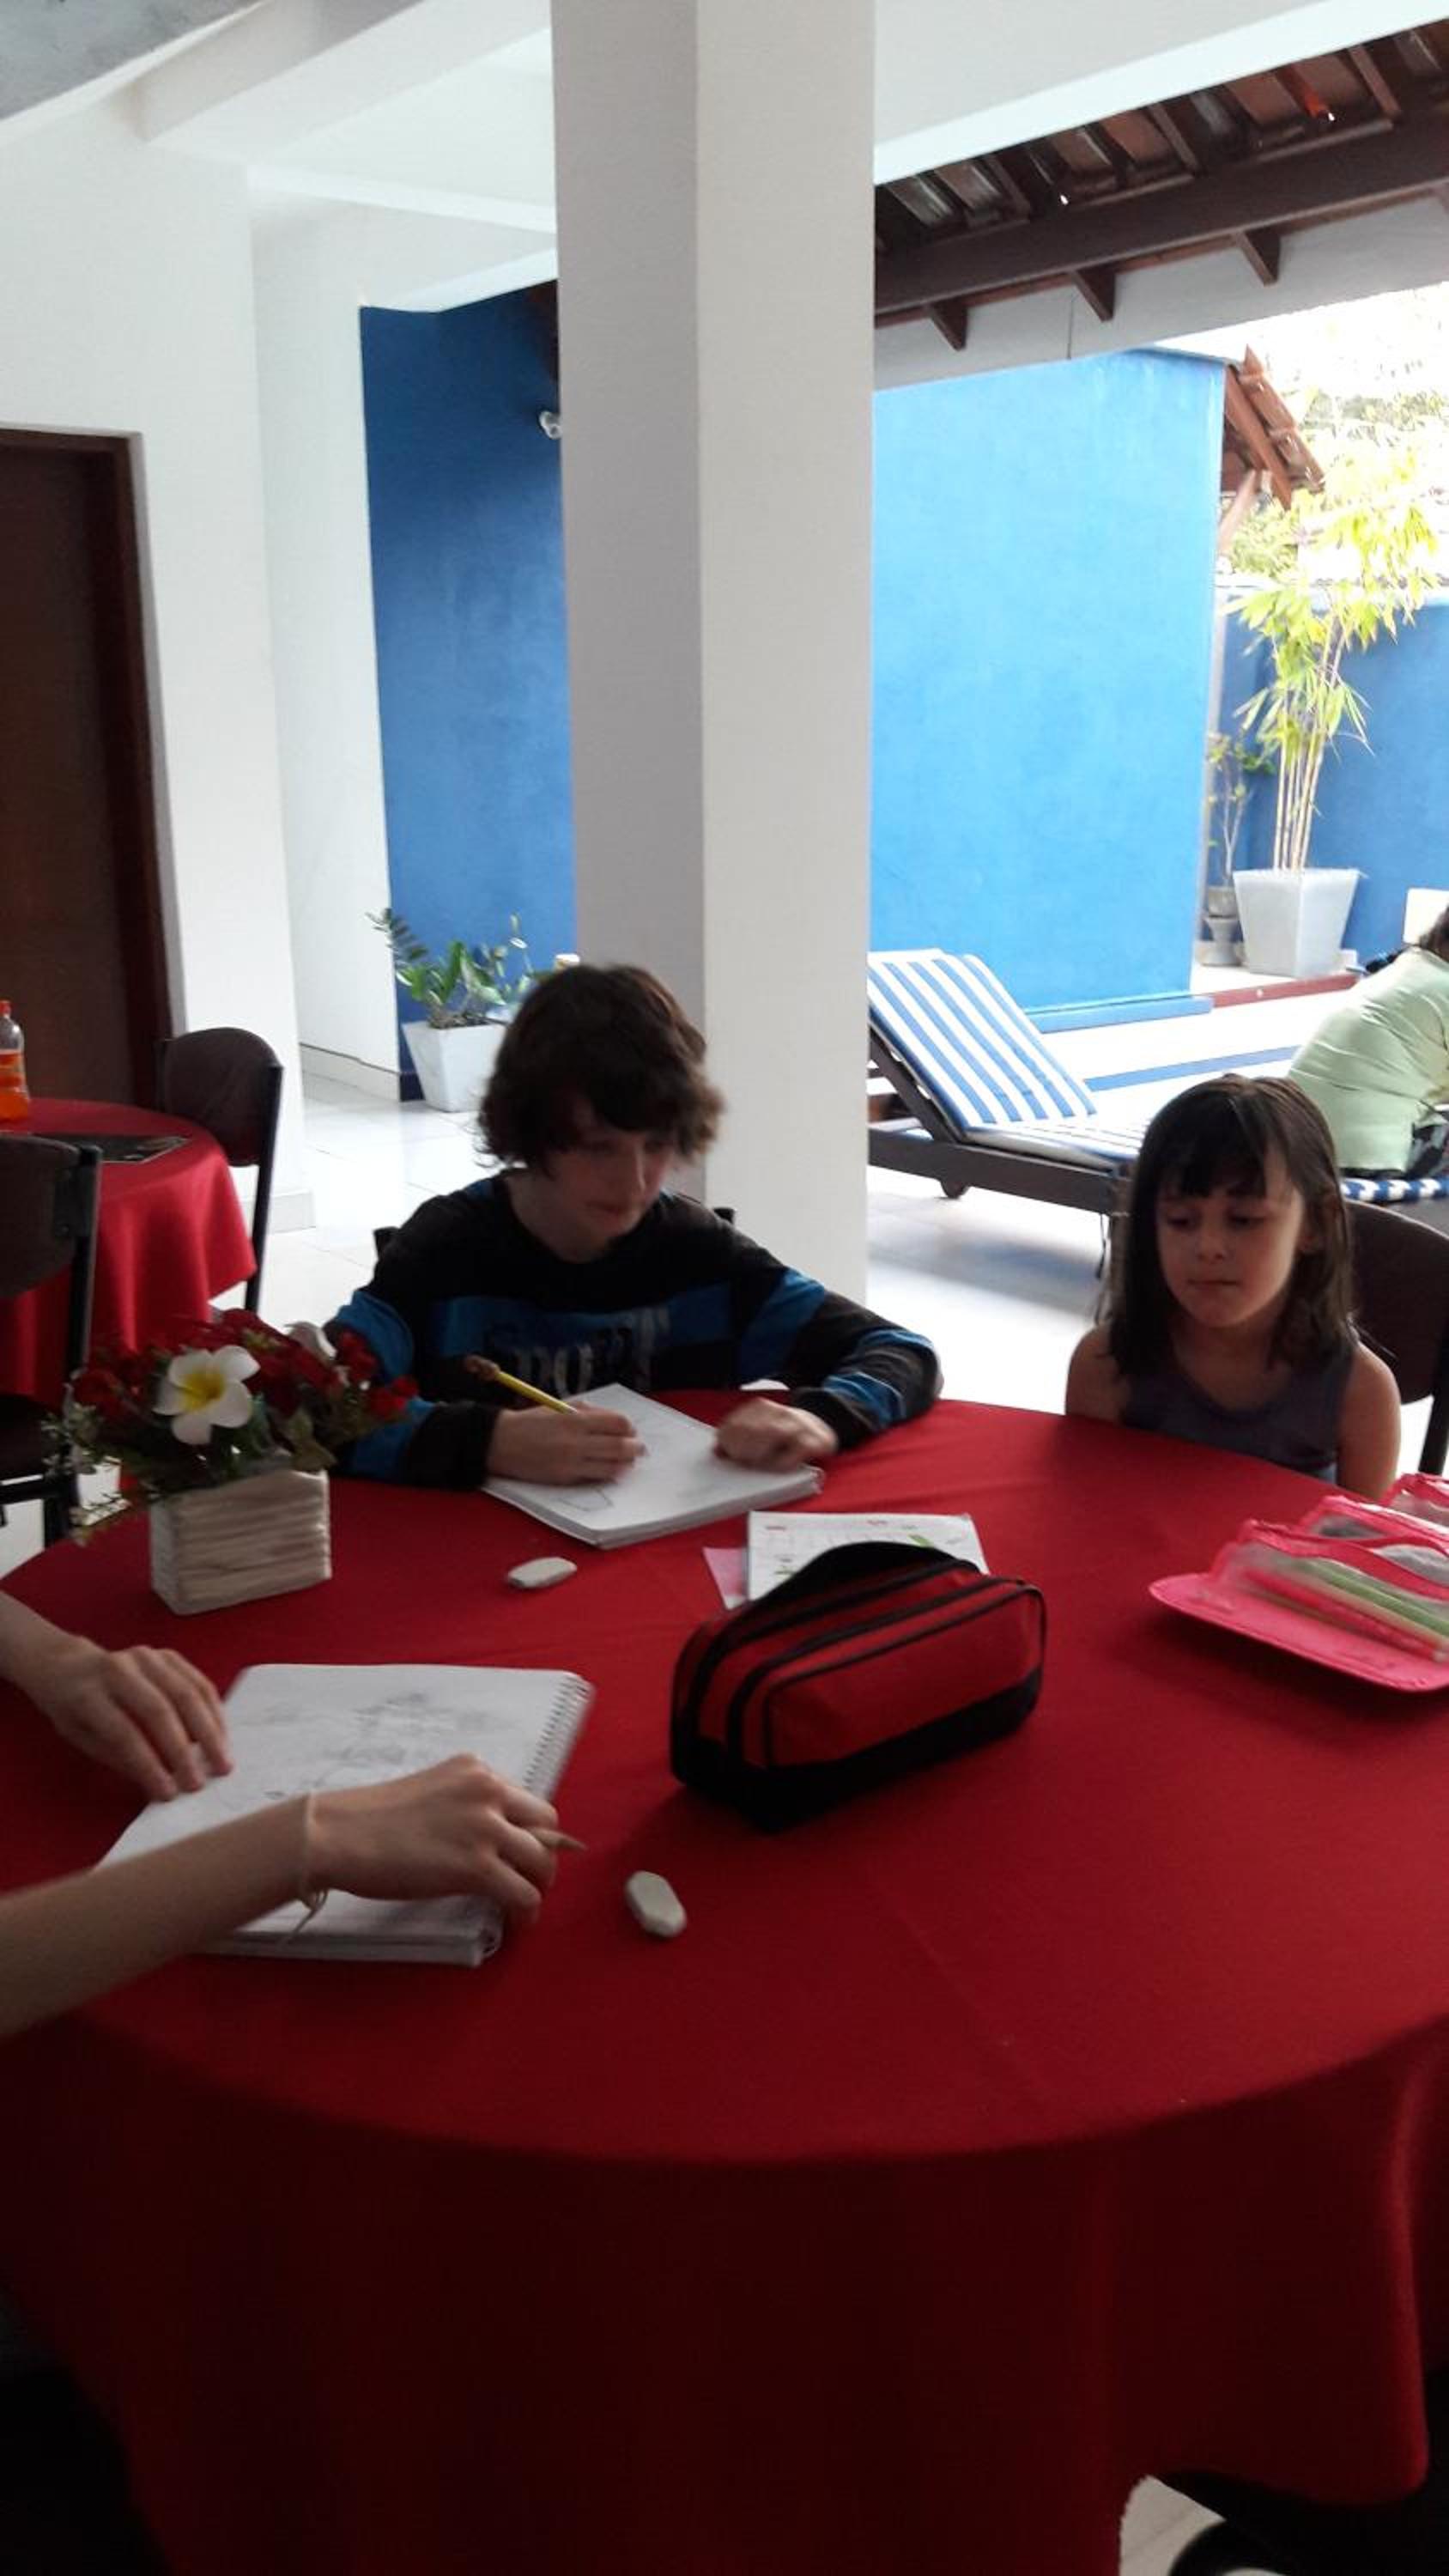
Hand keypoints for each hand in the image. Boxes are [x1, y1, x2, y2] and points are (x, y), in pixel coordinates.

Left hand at [35, 1638, 230, 1801]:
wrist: (70, 1666)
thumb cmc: (75, 1710)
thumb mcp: (82, 1738)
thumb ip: (118, 1757)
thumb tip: (160, 1783)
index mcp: (88, 1693)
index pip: (123, 1732)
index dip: (148, 1765)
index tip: (168, 1794)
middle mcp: (118, 1668)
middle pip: (159, 1710)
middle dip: (183, 1751)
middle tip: (199, 1783)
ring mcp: (146, 1656)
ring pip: (187, 1694)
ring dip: (209, 1732)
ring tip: (222, 1763)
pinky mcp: (168, 1654)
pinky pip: (199, 1683)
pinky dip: (214, 1712)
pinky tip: (221, 1737)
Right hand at [307, 1757, 561, 1922]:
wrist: (339, 1834)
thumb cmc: (370, 1818)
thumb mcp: (431, 1792)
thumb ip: (464, 1804)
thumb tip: (485, 1835)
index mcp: (476, 1770)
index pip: (527, 1801)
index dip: (531, 1831)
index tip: (523, 1852)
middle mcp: (489, 1791)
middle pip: (547, 1826)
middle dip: (546, 1855)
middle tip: (531, 1878)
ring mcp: (485, 1828)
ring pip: (541, 1861)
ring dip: (539, 1885)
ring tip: (526, 1902)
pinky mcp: (477, 1867)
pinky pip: (524, 1894)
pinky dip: (527, 1911)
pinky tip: (518, 1921)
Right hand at [487, 1402, 642, 1485]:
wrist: (501, 1443)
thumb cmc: (531, 1422)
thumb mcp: (558, 1407)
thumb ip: (586, 1412)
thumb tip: (612, 1420)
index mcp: (576, 1420)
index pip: (617, 1423)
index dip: (629, 1427)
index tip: (630, 1430)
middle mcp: (577, 1442)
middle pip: (620, 1446)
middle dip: (635, 1448)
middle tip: (639, 1448)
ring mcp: (572, 1462)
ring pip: (612, 1466)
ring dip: (626, 1463)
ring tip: (629, 1461)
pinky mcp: (565, 1478)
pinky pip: (595, 1477)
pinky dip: (608, 1473)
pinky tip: (613, 1470)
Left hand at [714, 1400, 839, 1469]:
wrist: (821, 1425)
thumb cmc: (785, 1435)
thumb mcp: (761, 1429)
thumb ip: (738, 1438)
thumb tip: (716, 1452)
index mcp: (761, 1409)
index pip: (736, 1422)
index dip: (726, 1439)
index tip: (723, 1454)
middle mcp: (779, 1413)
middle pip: (752, 1427)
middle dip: (741, 1447)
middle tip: (738, 1461)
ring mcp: (797, 1425)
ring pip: (773, 1433)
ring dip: (759, 1453)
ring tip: (754, 1465)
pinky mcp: (813, 1441)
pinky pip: (795, 1451)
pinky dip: (782, 1461)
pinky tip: (776, 1467)